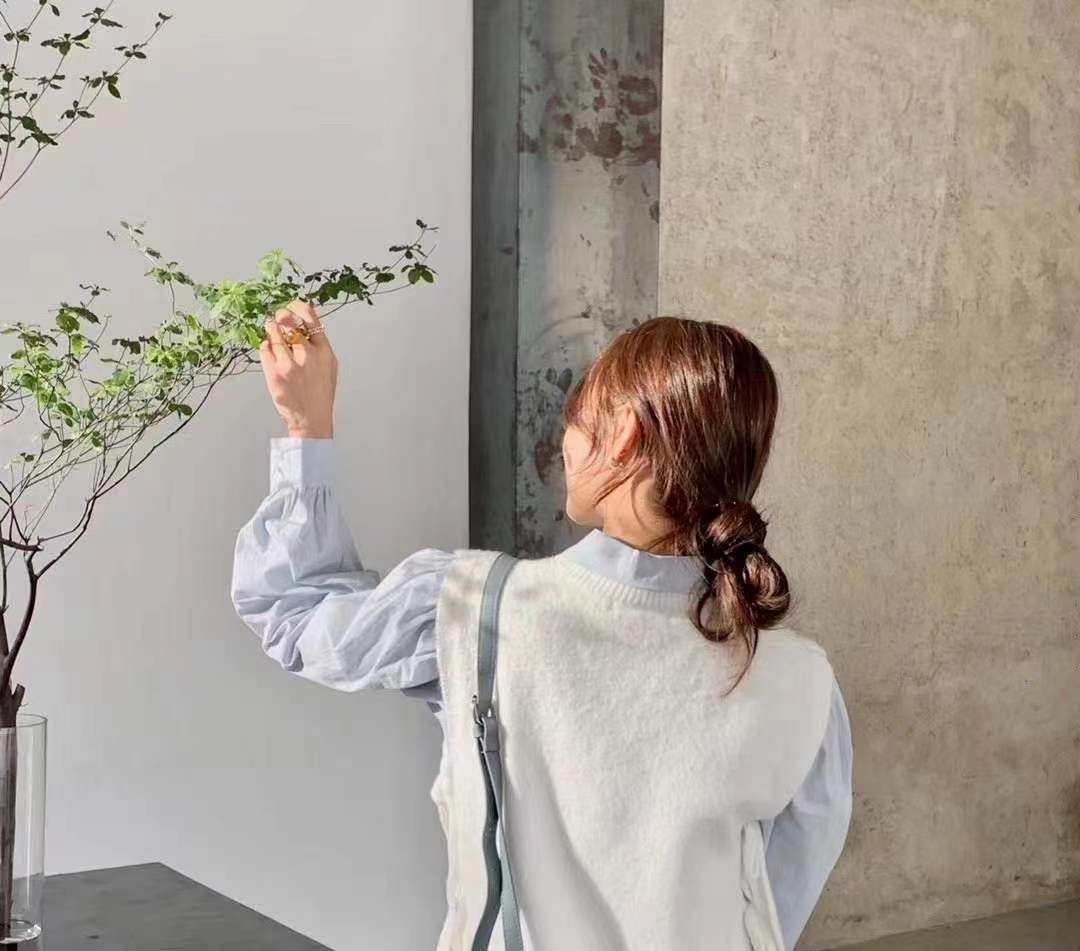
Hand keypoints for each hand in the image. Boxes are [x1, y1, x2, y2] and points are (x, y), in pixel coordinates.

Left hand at [259, 300, 337, 438]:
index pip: (311, 319)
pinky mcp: (275, 373)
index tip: (292, 306)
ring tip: (272, 330)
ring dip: (271, 329)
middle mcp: (308, 355)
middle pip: (289, 322)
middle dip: (281, 317)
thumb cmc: (320, 392)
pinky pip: (265, 349)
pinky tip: (270, 351)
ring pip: (274, 334)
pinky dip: (266, 347)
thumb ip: (319, 344)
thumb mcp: (329, 365)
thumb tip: (307, 322)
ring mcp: (290, 364)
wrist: (311, 418)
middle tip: (278, 319)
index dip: (299, 307)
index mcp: (324, 351)